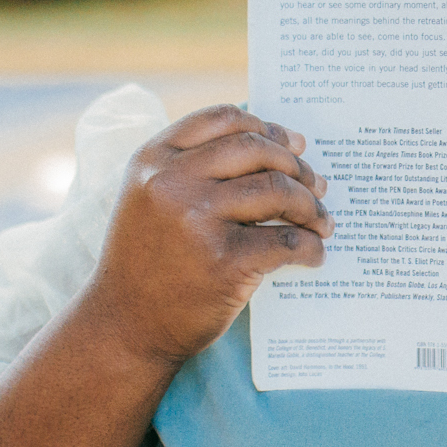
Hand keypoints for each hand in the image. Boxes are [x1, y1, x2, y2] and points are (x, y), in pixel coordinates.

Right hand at [85, 105, 331, 368]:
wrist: (124, 327)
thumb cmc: (146, 260)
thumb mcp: (148, 197)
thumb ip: (191, 166)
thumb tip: (275, 143)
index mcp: (154, 159)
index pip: (224, 118)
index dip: (267, 128)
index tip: (294, 144)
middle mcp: (172, 182)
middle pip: (257, 150)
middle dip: (297, 166)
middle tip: (317, 184)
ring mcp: (198, 220)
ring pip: (278, 191)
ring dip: (311, 206)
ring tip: (322, 221)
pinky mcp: (224, 261)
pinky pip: (287, 242)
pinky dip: (310, 247)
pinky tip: (314, 254)